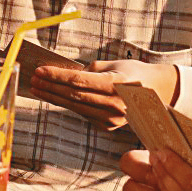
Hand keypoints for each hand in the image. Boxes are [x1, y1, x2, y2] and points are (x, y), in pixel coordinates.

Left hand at [29, 60, 180, 130]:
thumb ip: (89, 70)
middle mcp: (114, 103)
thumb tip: (65, 75)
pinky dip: (68, 105)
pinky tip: (55, 97)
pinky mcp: (109, 125)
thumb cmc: (133, 73)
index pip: (78, 81)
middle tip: (33, 79)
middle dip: (50, 87)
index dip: (56, 76)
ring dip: (54, 97)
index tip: (39, 70)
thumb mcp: (113, 65)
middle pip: (73, 95)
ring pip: (75, 107)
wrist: (158, 92)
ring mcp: (112, 117)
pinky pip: (83, 113)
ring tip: (38, 88)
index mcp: (116, 84)